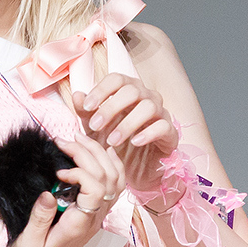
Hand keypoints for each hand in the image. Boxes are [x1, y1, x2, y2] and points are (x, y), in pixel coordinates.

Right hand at [6, 134, 123, 246]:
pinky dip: (110, 164)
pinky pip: (114, 185)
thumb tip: (50, 193)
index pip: (96, 189)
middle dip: (88, 152)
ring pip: (116, 178)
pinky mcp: (95, 212)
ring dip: (100, 154)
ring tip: (78, 140)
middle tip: (64, 140)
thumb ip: (38, 220)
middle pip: (108, 177)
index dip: (81, 172)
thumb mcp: (27, 245)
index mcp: (79, 225)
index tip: (58, 171)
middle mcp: (95, 218)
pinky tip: (98, 152)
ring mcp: (98, 215)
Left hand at [74, 74, 177, 194]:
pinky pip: (163, 126)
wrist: (133, 168)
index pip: (117, 79)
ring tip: (112, 141)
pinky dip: (148, 133)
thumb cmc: (114, 141)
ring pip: (148, 107)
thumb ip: (85, 112)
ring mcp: (161, 113)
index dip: (101, 90)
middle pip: (132, 90)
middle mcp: (147, 97)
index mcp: (128, 90)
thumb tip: (77, 95)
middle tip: (95, 125)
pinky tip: (135, 142)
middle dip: (111, 108)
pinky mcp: (170, 133)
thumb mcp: (94, 129)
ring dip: (127, 123)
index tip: (87, 107)